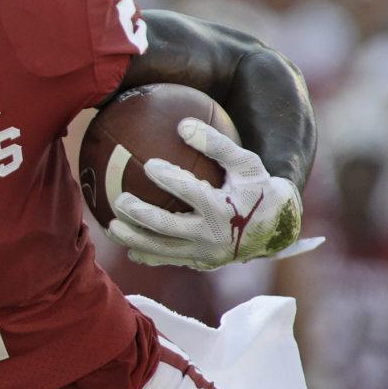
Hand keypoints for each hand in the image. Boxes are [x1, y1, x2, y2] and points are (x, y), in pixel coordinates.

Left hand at [107, 118, 301, 269]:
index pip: (191, 192)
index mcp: (224, 209)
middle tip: (119, 199)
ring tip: (110, 226)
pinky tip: (127, 245)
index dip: (168, 178)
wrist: (277, 228)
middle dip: (140, 215)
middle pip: (168, 227)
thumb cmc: (257, 188)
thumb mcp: (246, 163)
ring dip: (134, 238)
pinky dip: (146, 254)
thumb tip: (182, 124)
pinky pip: (167, 260)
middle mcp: (212, 236)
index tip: (148, 164)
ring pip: (162, 249)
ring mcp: (204, 254)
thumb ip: (217, 144)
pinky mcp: (200, 263)